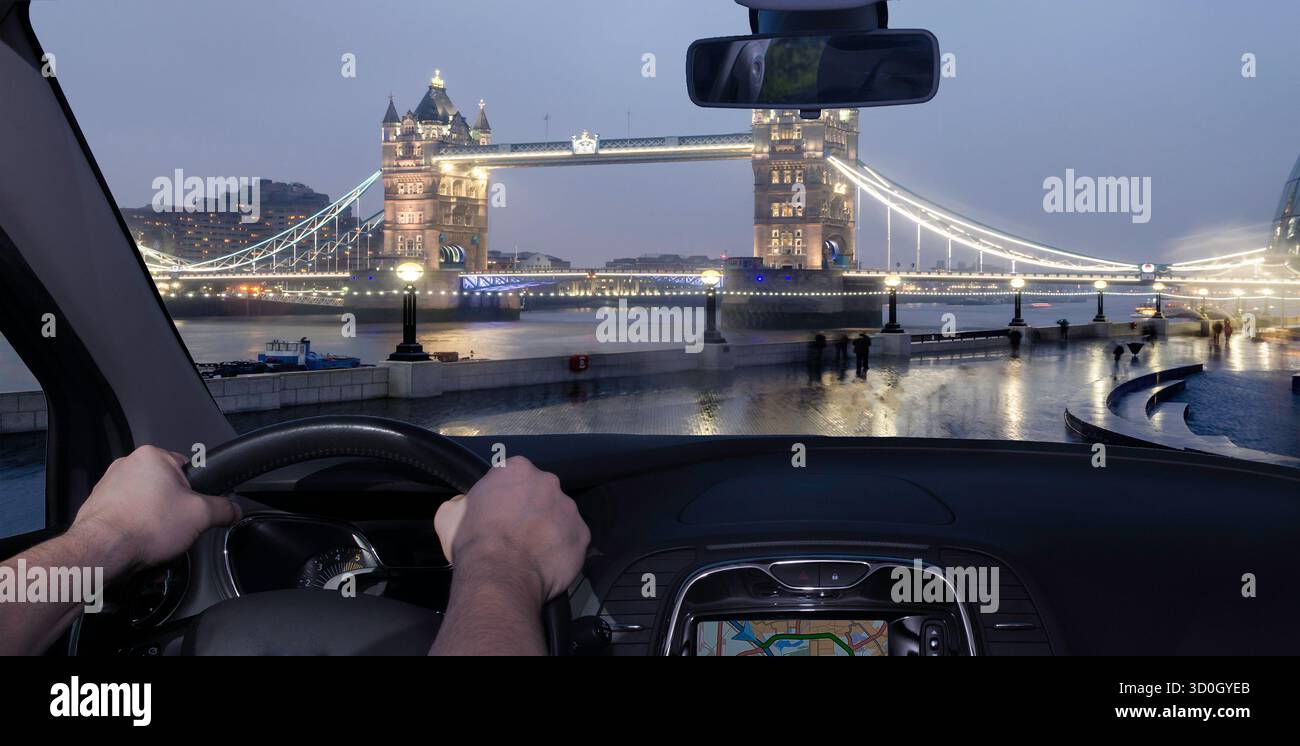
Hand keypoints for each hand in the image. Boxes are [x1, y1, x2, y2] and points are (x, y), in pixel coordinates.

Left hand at [70, 445, 240, 572]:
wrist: (102, 551)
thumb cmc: (146, 525)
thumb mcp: (201, 516)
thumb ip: (223, 509)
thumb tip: (234, 510)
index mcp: (152, 456)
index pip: (187, 469)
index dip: (196, 493)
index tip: (194, 510)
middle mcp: (126, 464)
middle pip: (166, 488)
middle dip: (173, 509)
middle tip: (177, 528)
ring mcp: (107, 485)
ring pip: (145, 503)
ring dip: (153, 520)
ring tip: (155, 539)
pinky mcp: (96, 506)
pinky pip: (125, 515)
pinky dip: (134, 528)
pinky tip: (137, 542)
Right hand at [435, 456, 588, 602]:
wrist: (499, 576)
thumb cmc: (473, 543)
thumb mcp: (448, 516)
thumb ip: (460, 502)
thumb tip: (463, 503)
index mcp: (516, 469)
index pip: (513, 476)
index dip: (506, 496)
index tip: (500, 514)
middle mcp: (548, 482)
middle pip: (541, 493)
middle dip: (531, 509)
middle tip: (517, 533)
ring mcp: (569, 508)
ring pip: (559, 516)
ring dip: (549, 529)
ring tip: (532, 552)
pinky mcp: (583, 534)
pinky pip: (573, 539)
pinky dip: (562, 549)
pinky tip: (546, 563)